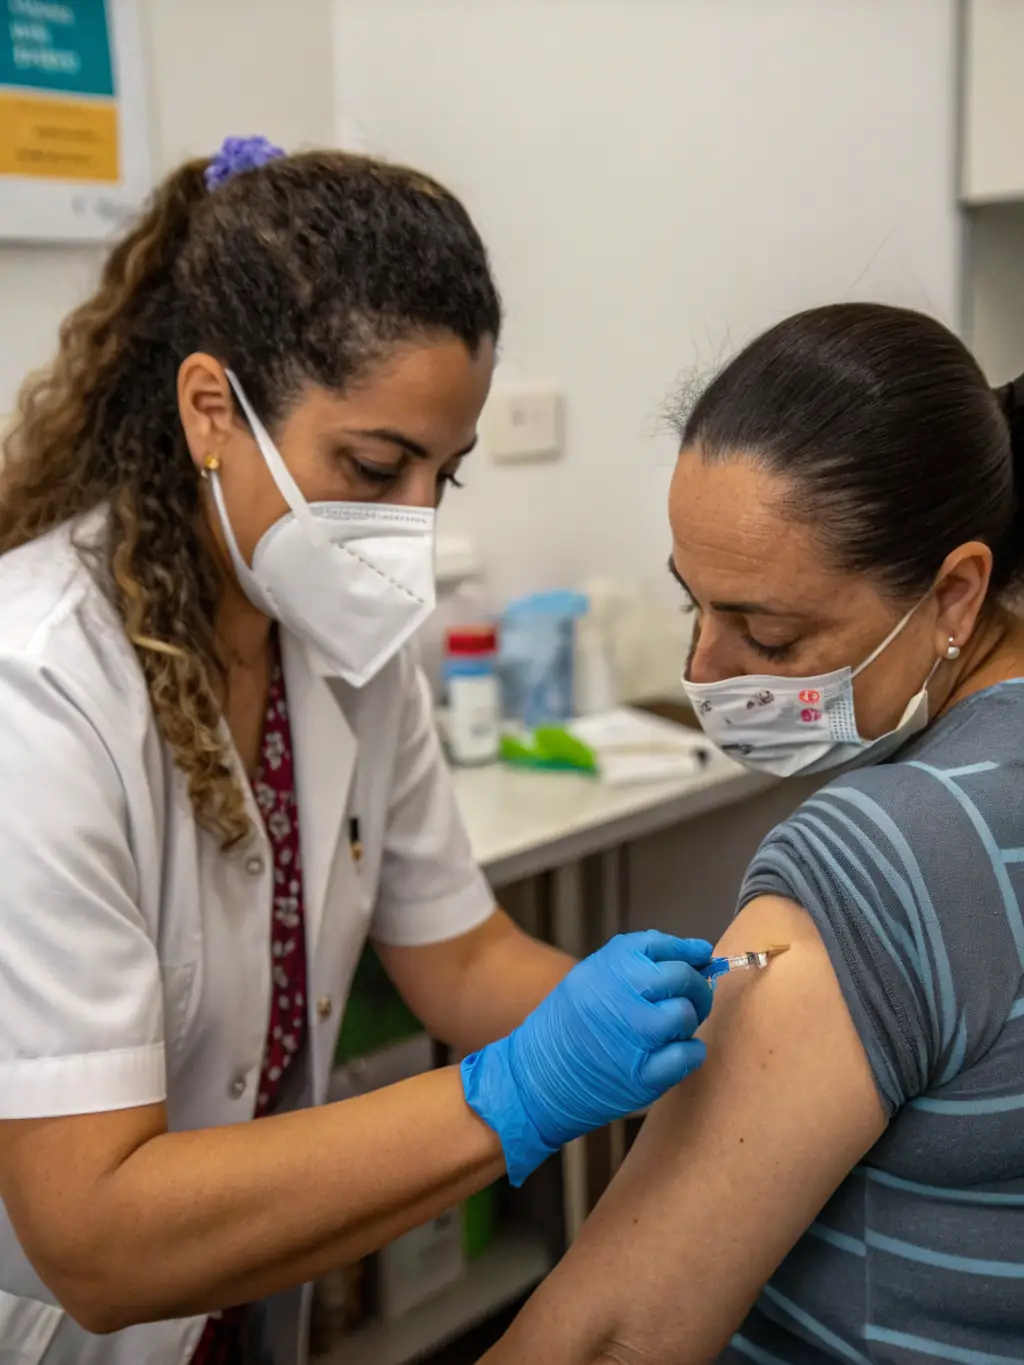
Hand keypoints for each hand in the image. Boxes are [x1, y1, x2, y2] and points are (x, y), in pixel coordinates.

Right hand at [461, 931, 713, 1184]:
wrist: (534, 1077)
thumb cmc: (566, 1026)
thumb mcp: (589, 977)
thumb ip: (635, 963)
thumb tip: (697, 952)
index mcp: (608, 967)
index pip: (662, 945)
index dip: (689, 951)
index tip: (701, 957)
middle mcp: (622, 995)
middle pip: (681, 978)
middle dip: (696, 986)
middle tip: (693, 998)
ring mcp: (635, 1037)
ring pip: (686, 1015)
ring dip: (688, 1021)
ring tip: (674, 1028)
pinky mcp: (643, 1076)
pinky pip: (688, 1054)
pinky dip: (689, 1052)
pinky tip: (675, 1052)